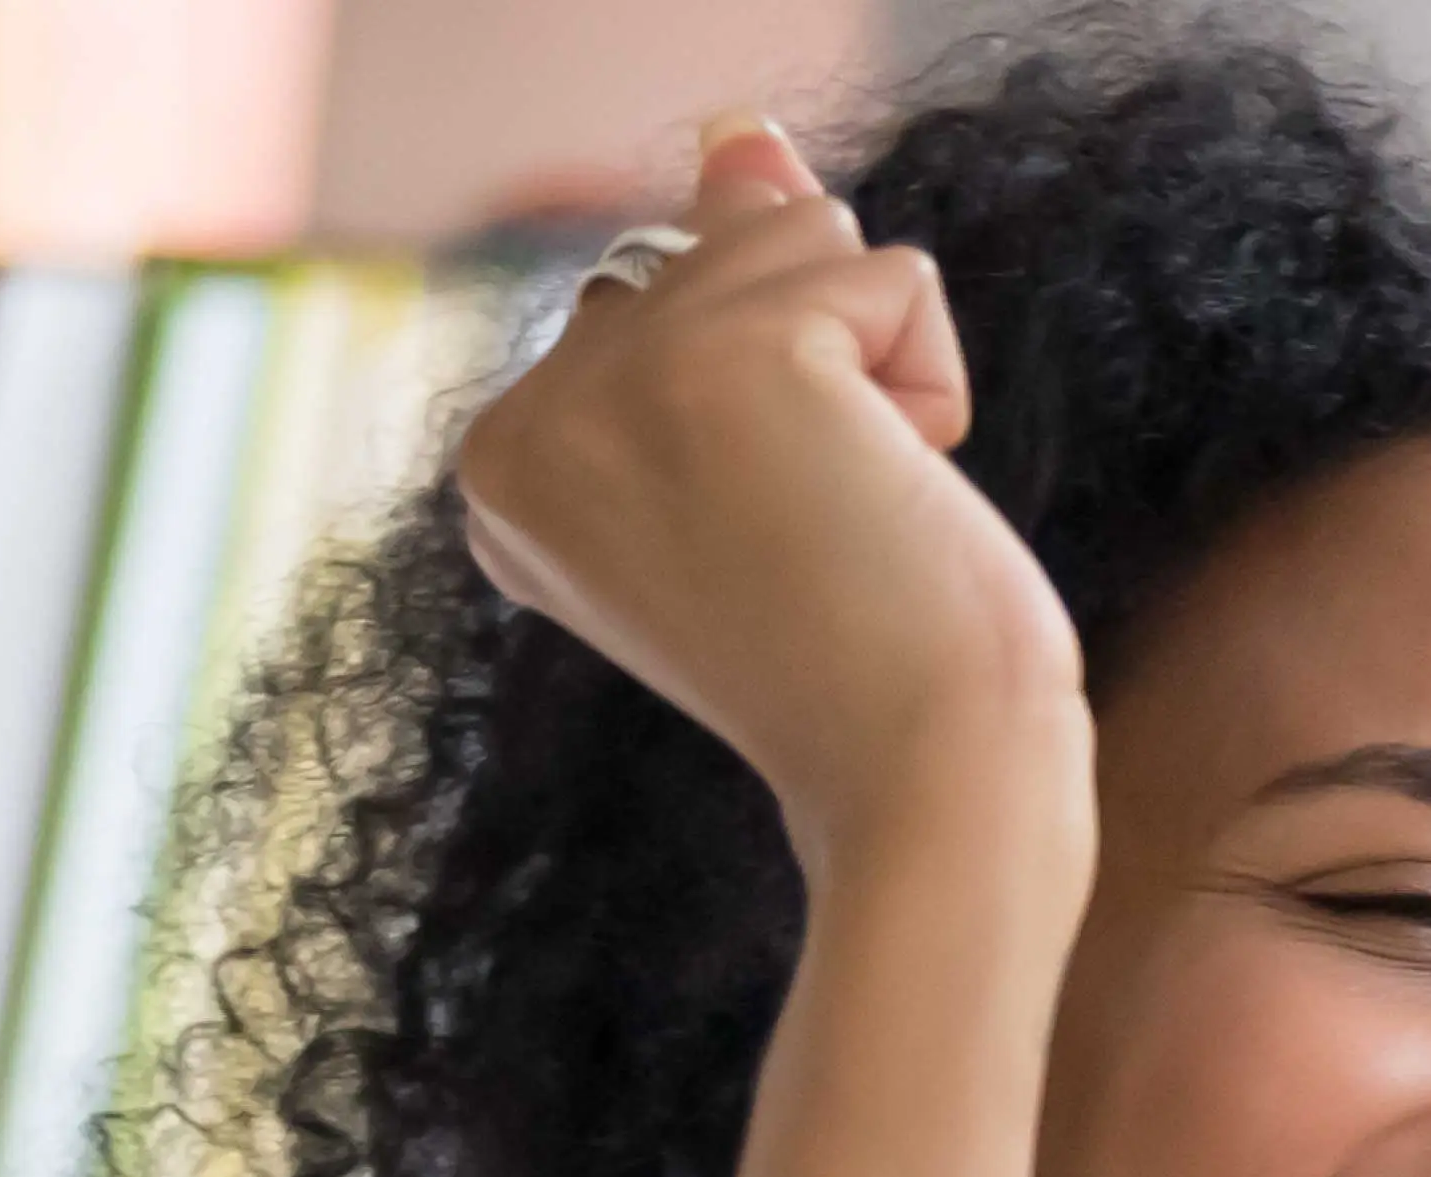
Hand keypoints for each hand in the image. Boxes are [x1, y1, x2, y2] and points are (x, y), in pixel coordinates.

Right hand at [453, 115, 1088, 876]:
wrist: (921, 784)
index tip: (750, 544)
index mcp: (500, 465)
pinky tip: (889, 499)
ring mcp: (613, 381)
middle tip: (808, 533)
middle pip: (716, 249)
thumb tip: (742, 139)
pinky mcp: (729, 357)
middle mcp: (523, 419)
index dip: (760, 401)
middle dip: (812, 367)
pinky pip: (889, 274)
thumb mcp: (762, 454)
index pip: (659, 300)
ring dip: (874, 367)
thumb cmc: (856, 654)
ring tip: (846, 513)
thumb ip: (719, 284)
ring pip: (799, 235)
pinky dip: (930, 382)